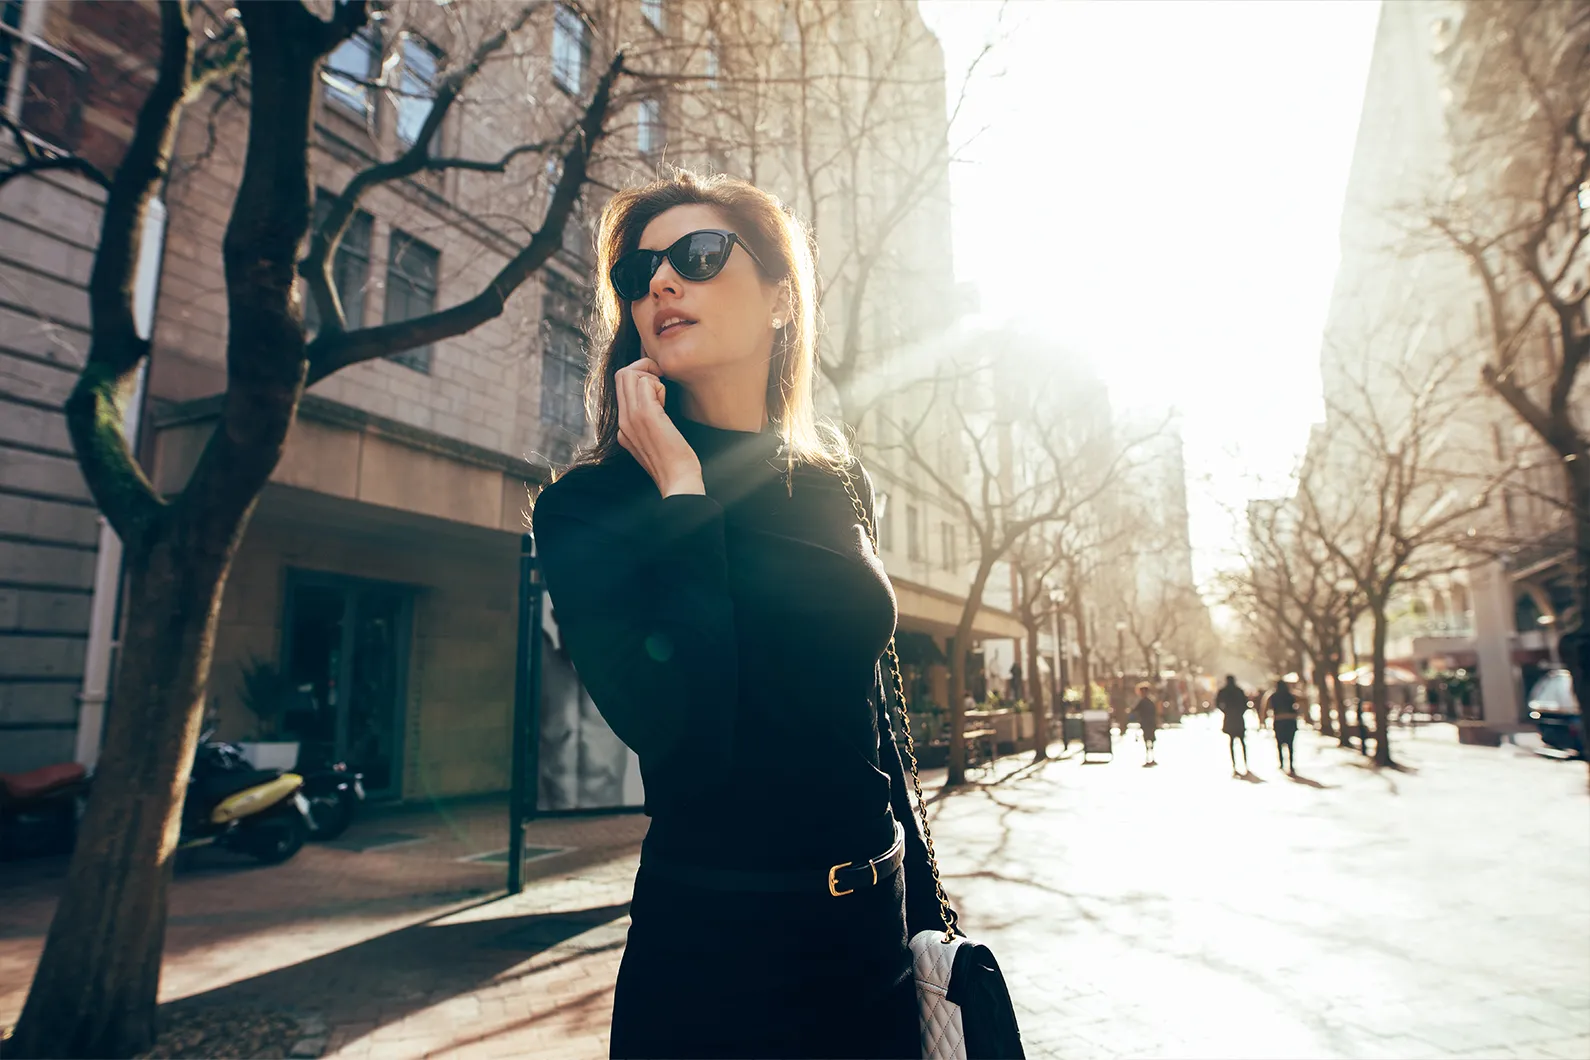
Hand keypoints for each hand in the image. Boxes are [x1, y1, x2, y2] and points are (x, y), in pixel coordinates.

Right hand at [615, 357, 704, 496]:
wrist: (678, 481)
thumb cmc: (676, 463)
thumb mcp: (657, 441)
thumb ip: (651, 422)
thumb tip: (659, 402)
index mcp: (624, 426)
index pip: (621, 387)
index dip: (641, 378)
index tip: (660, 388)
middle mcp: (622, 420)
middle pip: (621, 375)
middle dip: (644, 369)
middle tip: (662, 383)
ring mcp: (630, 418)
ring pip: (628, 374)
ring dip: (651, 377)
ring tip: (664, 397)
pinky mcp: (645, 415)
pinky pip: (644, 382)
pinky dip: (658, 384)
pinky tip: (666, 402)